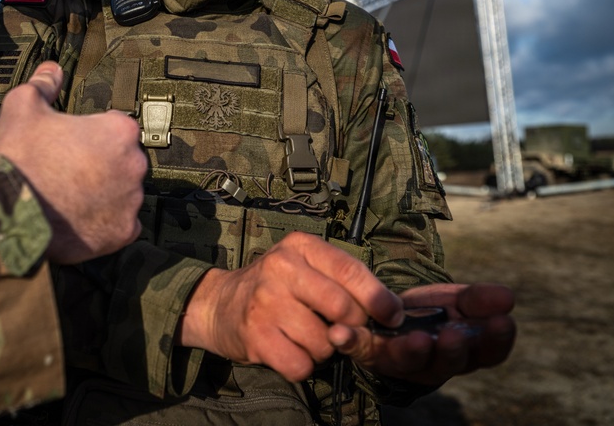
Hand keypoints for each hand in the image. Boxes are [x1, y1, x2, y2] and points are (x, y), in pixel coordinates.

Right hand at [0, 61, 146, 264]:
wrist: (8, 212)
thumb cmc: (19, 156)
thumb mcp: (23, 106)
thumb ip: (44, 84)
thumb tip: (51, 69)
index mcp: (118, 130)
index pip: (118, 125)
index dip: (94, 132)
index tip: (74, 141)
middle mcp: (134, 165)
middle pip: (124, 159)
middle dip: (102, 162)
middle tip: (69, 168)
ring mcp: (130, 201)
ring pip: (123, 191)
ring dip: (105, 191)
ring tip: (70, 194)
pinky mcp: (121, 233)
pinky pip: (121, 224)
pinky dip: (105, 221)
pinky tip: (79, 216)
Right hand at [177, 232, 403, 381]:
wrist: (219, 305)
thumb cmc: (276, 286)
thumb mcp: (306, 266)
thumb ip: (344, 280)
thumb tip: (392, 312)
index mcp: (299, 247)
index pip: (350, 270)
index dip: (378, 298)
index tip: (393, 316)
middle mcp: (280, 268)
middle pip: (342, 308)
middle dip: (351, 328)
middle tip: (340, 329)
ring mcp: (265, 302)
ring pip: (324, 342)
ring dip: (324, 350)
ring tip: (307, 337)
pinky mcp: (255, 336)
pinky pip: (301, 365)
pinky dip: (302, 366)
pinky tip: (290, 350)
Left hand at [328, 282, 515, 385]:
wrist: (390, 312)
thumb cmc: (432, 311)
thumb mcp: (458, 300)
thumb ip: (479, 299)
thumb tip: (510, 297)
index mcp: (464, 351)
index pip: (488, 352)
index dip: (496, 340)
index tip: (504, 322)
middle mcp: (434, 362)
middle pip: (448, 362)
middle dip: (453, 349)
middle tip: (454, 334)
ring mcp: (400, 359)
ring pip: (408, 360)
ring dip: (412, 350)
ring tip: (416, 339)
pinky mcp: (369, 351)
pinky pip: (360, 348)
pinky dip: (351, 341)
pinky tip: (342, 332)